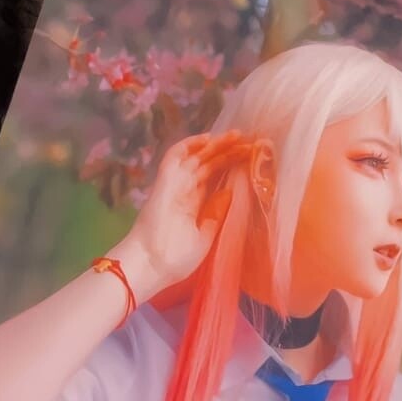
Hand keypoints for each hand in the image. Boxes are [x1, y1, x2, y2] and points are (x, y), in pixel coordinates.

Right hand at [115, 131, 249, 296]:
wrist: (151, 265)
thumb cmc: (176, 258)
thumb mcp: (205, 236)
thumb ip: (216, 213)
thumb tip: (229, 192)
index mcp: (194, 203)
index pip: (214, 177)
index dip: (230, 164)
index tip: (250, 156)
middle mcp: (185, 190)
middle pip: (208, 164)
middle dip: (228, 151)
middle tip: (251, 141)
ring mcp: (175, 183)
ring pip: (196, 156)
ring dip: (215, 145)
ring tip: (237, 135)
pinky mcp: (165, 180)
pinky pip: (175, 156)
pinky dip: (189, 144)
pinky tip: (208, 138)